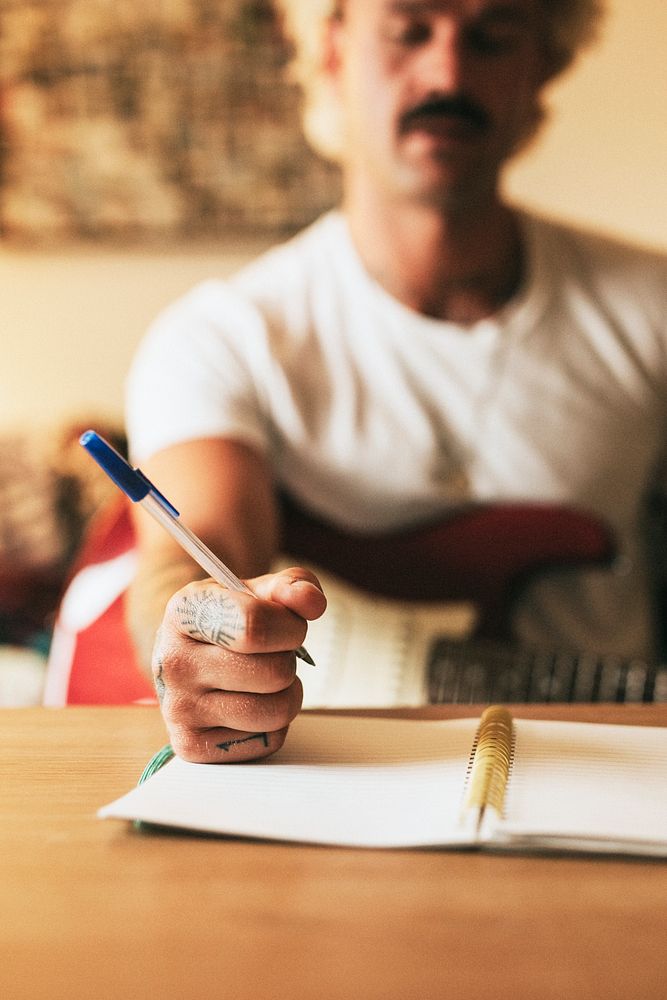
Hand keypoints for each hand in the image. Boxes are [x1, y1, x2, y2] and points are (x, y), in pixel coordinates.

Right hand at [151, 568, 326, 762]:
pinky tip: (250, 704)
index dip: (290, 627)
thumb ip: (292, 586)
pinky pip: (266, 741)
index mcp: (185, 611)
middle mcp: (174, 661)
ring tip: (267, 681)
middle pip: (273, 672)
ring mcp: (179, 707)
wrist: (186, 653)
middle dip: (289, 661)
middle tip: (273, 654)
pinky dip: (273, 725)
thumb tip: (313, 603)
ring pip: (274, 712)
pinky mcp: (191, 744)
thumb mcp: (256, 590)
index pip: (255, 625)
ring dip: (287, 695)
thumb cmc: (227, 619)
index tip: (291, 625)